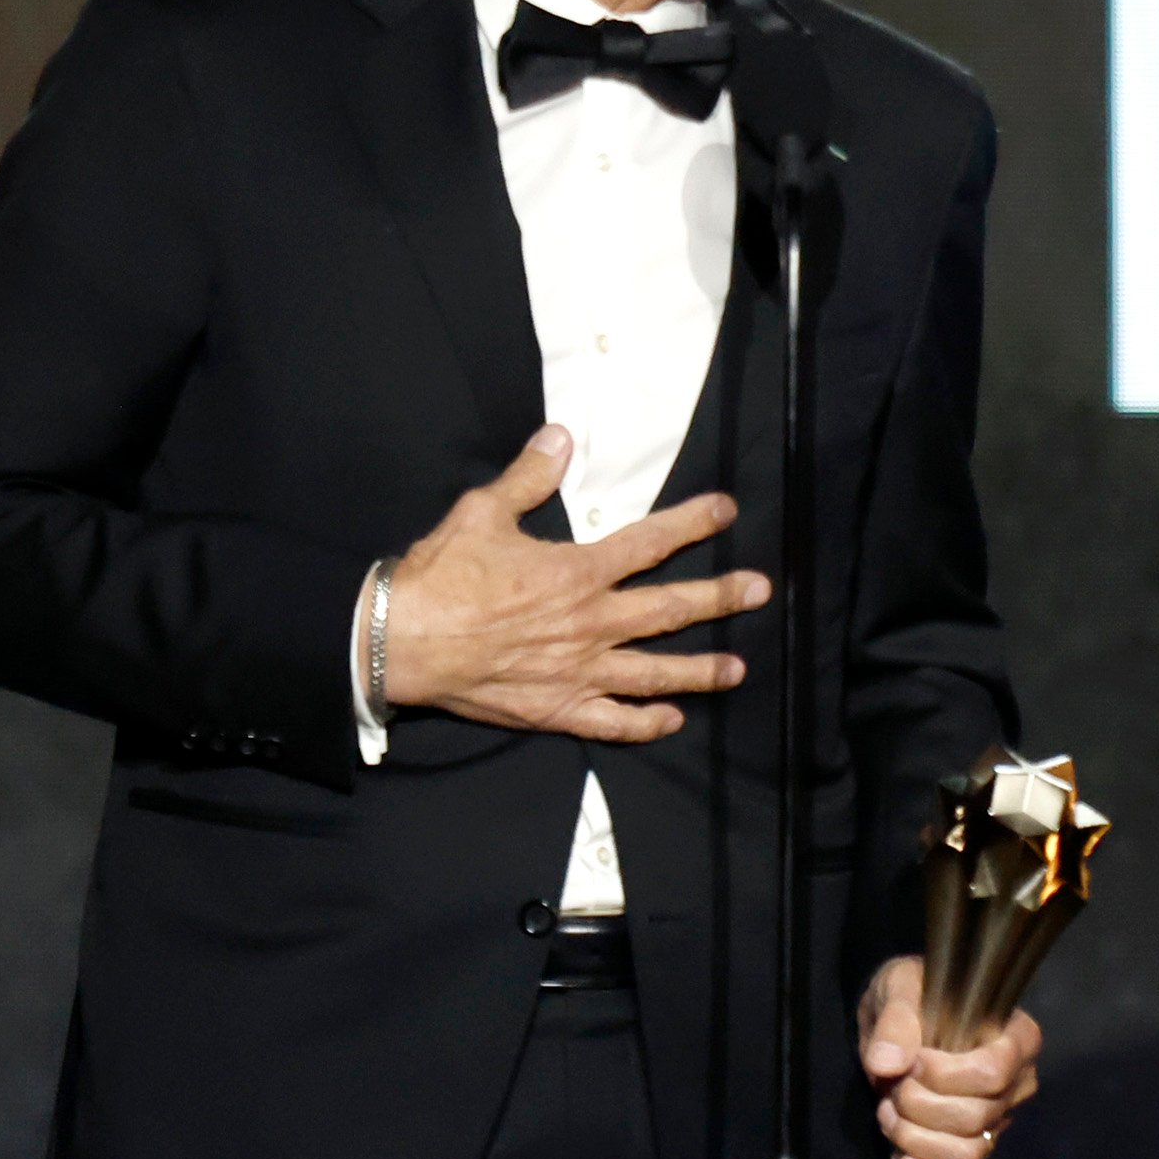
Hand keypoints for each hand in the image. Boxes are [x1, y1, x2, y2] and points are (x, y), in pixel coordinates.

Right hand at [384, 427, 770, 740]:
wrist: (399, 641)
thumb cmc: (441, 576)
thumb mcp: (483, 512)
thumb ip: (529, 477)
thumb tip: (560, 436)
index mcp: (579, 572)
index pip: (651, 543)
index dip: (693, 523)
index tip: (727, 511)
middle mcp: (592, 623)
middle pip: (671, 609)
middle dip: (720, 598)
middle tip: (760, 591)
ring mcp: (579, 671)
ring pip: (655, 671)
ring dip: (700, 670)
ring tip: (738, 668)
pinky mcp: (558, 709)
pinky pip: (612, 722)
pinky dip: (644, 722)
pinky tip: (671, 719)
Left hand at [859, 953, 1043, 1158]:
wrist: (899, 1027)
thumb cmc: (913, 997)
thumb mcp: (900, 988)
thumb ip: (896, 1020)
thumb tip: (887, 1064)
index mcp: (1016, 1039)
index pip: (994, 1074)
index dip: (946, 1076)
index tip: (916, 1060)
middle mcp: (1016, 1086)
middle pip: (975, 1118)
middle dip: (918, 1106)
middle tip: (893, 1085)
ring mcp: (996, 1125)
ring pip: (967, 1154)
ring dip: (915, 1139)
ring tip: (889, 1112)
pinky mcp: (970, 1154)